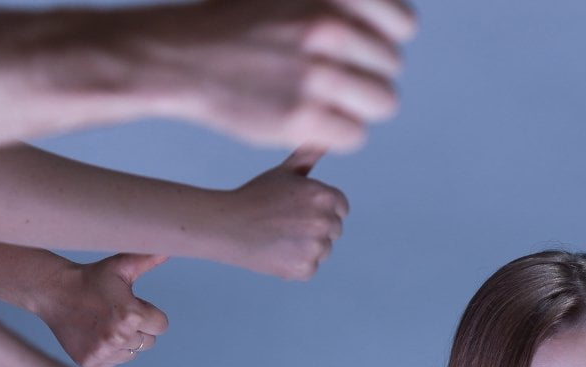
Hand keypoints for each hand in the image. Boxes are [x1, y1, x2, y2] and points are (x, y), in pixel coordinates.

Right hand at [36, 253, 168, 366]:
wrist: (53, 292)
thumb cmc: (92, 278)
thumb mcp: (121, 266)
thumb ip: (148, 258)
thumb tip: (169, 246)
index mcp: (131, 316)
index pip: (161, 325)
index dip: (148, 313)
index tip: (130, 304)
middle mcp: (118, 337)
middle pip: (149, 342)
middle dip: (138, 328)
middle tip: (114, 312)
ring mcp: (103, 352)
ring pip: (133, 353)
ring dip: (124, 341)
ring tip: (103, 322)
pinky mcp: (91, 362)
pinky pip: (115, 361)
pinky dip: (109, 351)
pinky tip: (94, 334)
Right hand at [124, 0, 416, 150]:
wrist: (180, 56)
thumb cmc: (240, 23)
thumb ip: (343, 7)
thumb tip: (399, 28)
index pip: (404, 24)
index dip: (388, 40)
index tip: (365, 51)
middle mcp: (329, 30)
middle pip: (391, 68)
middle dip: (366, 75)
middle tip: (330, 78)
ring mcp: (317, 75)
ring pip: (382, 104)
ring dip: (358, 106)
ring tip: (325, 100)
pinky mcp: (302, 118)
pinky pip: (355, 135)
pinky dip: (337, 132)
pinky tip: (310, 120)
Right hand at [217, 148, 348, 279]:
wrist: (226, 225)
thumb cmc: (256, 195)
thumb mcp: (285, 172)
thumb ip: (310, 156)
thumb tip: (326, 136)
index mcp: (324, 195)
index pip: (340, 207)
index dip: (319, 208)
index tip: (297, 209)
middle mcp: (324, 220)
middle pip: (334, 230)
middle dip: (315, 228)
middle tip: (285, 223)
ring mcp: (315, 246)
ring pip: (323, 250)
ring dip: (305, 247)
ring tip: (279, 237)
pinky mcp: (305, 268)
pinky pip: (309, 268)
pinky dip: (295, 264)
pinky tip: (275, 251)